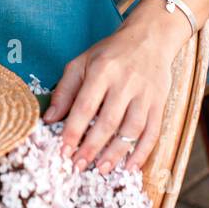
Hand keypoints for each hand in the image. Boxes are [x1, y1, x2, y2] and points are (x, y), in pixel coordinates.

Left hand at [41, 1, 180, 174]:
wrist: (150, 38)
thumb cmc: (111, 52)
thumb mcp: (82, 62)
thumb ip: (65, 90)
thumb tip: (49, 119)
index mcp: (102, 70)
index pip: (85, 105)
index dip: (73, 130)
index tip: (63, 150)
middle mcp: (125, 82)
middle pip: (108, 121)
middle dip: (92, 147)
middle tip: (78, 166)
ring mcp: (145, 94)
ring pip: (131, 129)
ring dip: (116, 153)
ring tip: (101, 169)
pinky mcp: (159, 102)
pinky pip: (153, 131)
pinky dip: (142, 152)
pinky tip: (130, 167)